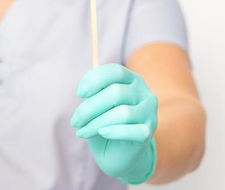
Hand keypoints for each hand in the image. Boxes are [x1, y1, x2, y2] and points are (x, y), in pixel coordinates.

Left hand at [70, 64, 158, 184]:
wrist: (118, 153)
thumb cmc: (104, 123)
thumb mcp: (95, 106)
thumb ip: (92, 94)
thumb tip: (83, 91)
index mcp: (132, 80)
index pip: (116, 71)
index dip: (94, 79)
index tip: (79, 94)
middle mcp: (145, 93)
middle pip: (116, 93)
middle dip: (89, 108)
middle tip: (75, 121)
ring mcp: (149, 113)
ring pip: (122, 113)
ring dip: (96, 123)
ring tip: (82, 132)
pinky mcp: (148, 132)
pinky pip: (131, 130)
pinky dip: (113, 131)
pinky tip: (102, 133)